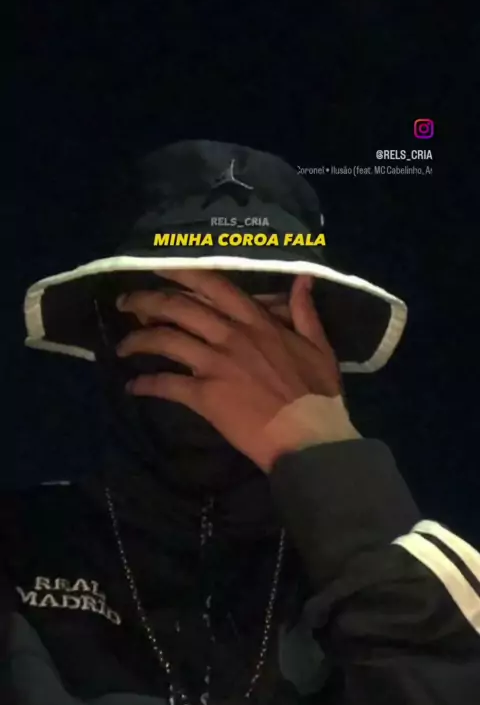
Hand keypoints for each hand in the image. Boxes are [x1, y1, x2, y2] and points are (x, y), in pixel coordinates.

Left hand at [115, 270, 360, 471]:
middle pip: (178, 308)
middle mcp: (231, 336)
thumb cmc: (318, 395)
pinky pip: (166, 384)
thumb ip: (305, 312)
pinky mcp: (205, 396)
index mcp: (256, 322)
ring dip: (137, 340)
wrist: (309, 437)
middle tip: (126, 303)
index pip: (213, 286)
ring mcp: (215, 365)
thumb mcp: (319, 346)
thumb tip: (302, 279)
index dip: (180, 273)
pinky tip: (133, 386)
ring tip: (122, 346)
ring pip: (165, 341)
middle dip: (145, 301)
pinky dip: (145, 384)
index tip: (156, 267)